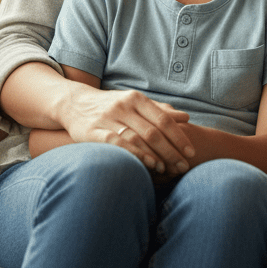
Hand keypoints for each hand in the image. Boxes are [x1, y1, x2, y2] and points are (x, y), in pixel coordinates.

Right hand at [59, 84, 194, 174]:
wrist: (75, 103)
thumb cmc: (112, 106)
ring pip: (137, 138)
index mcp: (137, 99)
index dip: (179, 136)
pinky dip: (135, 154)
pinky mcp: (93, 131)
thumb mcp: (135, 103)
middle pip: (153, 131)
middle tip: (184, 166)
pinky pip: (117, 144)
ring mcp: (108, 118)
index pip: (164, 119)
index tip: (191, 152)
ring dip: (156, 155)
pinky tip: (147, 164)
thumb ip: (159, 110)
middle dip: (172, 150)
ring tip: (169, 169)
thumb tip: (186, 117)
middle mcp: (124, 106)